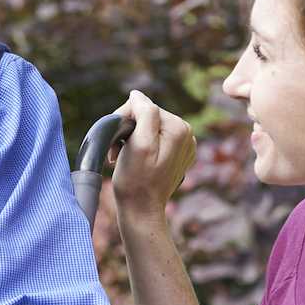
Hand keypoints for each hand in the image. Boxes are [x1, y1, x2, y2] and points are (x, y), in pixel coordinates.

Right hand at [109, 90, 195, 219]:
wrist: (142, 210)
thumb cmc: (136, 180)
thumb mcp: (138, 144)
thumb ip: (144, 113)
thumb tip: (137, 94)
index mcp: (179, 127)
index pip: (144, 106)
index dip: (124, 121)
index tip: (117, 144)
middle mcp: (187, 133)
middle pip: (147, 116)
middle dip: (129, 130)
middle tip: (118, 153)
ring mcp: (184, 145)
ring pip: (149, 127)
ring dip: (133, 139)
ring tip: (125, 158)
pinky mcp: (177, 155)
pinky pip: (155, 140)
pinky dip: (141, 147)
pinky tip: (136, 161)